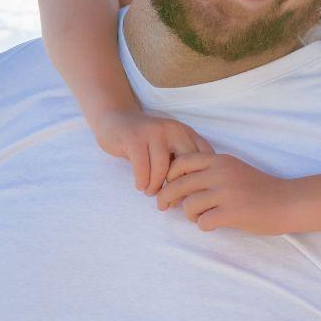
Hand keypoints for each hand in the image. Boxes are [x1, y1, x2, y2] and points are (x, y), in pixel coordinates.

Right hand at [90, 110, 209, 193]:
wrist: (115, 119)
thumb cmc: (145, 141)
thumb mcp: (168, 148)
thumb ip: (180, 164)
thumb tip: (188, 195)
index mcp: (186, 133)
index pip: (205, 156)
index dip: (200, 178)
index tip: (190, 194)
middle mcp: (174, 130)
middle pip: (186, 164)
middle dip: (178, 187)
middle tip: (170, 200)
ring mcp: (154, 132)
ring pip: (163, 167)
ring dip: (156, 186)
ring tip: (151, 192)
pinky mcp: (134, 138)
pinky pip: (142, 166)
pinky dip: (142, 181)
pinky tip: (140, 186)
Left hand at [155, 150, 298, 234]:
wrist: (288, 202)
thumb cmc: (260, 189)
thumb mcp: (234, 170)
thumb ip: (210, 171)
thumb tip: (179, 182)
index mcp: (219, 160)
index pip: (180, 162)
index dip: (169, 176)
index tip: (170, 186)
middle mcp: (220, 173)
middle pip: (178, 185)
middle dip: (166, 198)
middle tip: (164, 207)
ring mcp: (226, 193)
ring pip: (188, 206)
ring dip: (189, 215)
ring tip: (201, 217)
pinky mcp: (232, 213)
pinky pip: (202, 222)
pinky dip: (204, 226)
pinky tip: (213, 224)